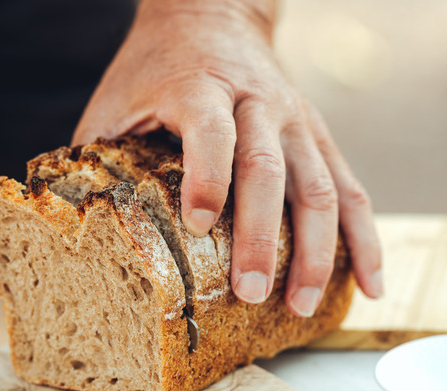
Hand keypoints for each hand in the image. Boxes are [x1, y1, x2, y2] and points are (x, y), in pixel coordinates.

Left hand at [73, 0, 382, 315]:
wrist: (212, 16)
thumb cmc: (156, 67)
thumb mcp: (118, 97)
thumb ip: (100, 152)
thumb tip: (76, 222)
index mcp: (200, 87)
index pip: (212, 131)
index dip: (209, 176)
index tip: (201, 225)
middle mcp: (259, 101)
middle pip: (270, 168)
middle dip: (264, 235)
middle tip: (252, 293)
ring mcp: (297, 119)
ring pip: (321, 186)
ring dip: (317, 250)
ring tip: (299, 305)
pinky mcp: (318, 137)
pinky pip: (352, 189)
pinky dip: (364, 238)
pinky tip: (369, 282)